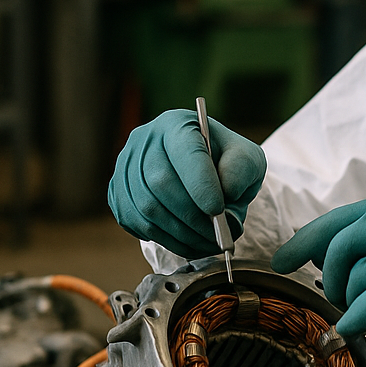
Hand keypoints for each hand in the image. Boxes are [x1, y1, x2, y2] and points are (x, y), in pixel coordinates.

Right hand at [108, 109, 266, 257]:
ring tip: (209, 242)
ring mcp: (126, 166)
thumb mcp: (247, 159)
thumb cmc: (228, 163)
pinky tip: (189, 242)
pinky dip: (166, 239)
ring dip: (181, 232)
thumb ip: (240, 170)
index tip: (218, 210)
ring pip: (147, 207)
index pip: (185, 152)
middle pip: (161, 182)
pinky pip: (137, 223)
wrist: (205, 172)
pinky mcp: (118, 193)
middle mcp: (145, 140)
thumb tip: (226, 192)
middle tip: (217, 235)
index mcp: (178, 124)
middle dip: (192, 215)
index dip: (200, 183)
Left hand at [270, 186, 365, 353]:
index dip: (307, 240)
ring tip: (362, 314)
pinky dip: (352, 321)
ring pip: (354, 278)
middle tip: (332, 297)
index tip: (282, 258)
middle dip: (327, 278)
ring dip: (349, 303)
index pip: (343, 217)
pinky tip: (348, 333)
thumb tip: (339, 259)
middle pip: (339, 245)